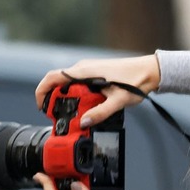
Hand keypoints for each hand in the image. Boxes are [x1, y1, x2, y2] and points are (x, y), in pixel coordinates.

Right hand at [35, 54, 160, 127]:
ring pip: (68, 84)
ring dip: (65, 98)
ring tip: (70, 114)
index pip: (53, 77)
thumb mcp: (118, 101)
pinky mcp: (95, 73)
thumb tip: (85, 122)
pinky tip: (84, 106)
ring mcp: (89, 70)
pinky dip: (75, 95)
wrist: (149, 71)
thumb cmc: (135, 82)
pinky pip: (78, 84)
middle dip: (53, 99)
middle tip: (56, 116)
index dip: (42, 91)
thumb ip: (101, 112)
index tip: (41, 106)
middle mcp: (83, 68)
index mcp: (84, 72)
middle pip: (58, 82)